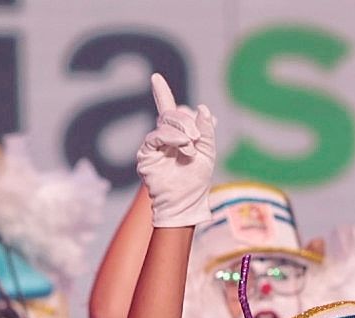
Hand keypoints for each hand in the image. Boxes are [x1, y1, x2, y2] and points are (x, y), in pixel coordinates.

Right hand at [135, 73, 215, 227]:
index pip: (168, 110)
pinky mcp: (146, 154)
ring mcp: (153, 145)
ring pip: (165, 122)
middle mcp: (163, 138)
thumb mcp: (208, 152)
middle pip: (172, 114)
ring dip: (182, 132)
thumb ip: (206, 130)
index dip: (162, 93)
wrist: (185, 202)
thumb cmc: (197, 181)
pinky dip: (172, 137)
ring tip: (190, 149)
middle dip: (187, 122)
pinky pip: (156, 135)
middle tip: (197, 138)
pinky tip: (184, 147)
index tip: (155, 77)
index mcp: (177, 135)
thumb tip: (202, 108)